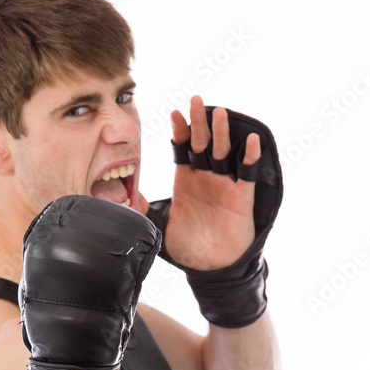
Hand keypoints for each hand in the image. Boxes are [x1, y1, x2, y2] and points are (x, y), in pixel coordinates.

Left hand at [159, 95, 259, 270]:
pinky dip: (250, 157)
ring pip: (224, 152)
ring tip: (219, 113)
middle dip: (199, 122)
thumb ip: (143, 208)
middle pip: (203, 142)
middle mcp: (206, 177)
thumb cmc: (186, 247)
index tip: (174, 114)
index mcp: (185, 179)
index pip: (182, 148)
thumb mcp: (158, 226)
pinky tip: (250, 141)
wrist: (210, 268)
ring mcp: (225, 184)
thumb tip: (119, 195)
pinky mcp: (242, 197)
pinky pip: (247, 173)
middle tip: (196, 100)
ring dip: (222, 133)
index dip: (179, 131)